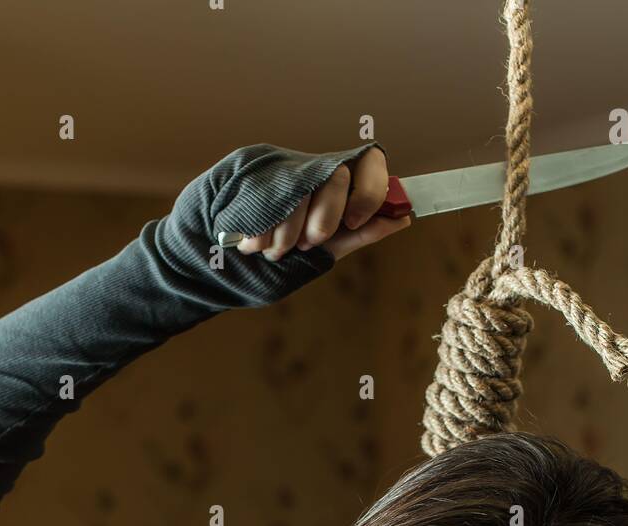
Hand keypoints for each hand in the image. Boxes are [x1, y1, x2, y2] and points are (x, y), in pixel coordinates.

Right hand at [235, 147, 410, 262]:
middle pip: (337, 176)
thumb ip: (360, 234)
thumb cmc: (282, 258)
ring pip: (301, 189)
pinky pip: (266, 198)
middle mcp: (313, 169)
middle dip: (324, 221)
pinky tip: (254, 242)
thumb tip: (402, 217)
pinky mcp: (251, 169)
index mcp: (338, 183)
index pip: (370, 162)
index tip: (354, 221)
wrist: (225, 262)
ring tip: (274, 250)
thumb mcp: (327, 249)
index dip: (368, 192)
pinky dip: (261, 232)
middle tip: (306, 243)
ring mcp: (281, 166)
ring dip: (287, 235)